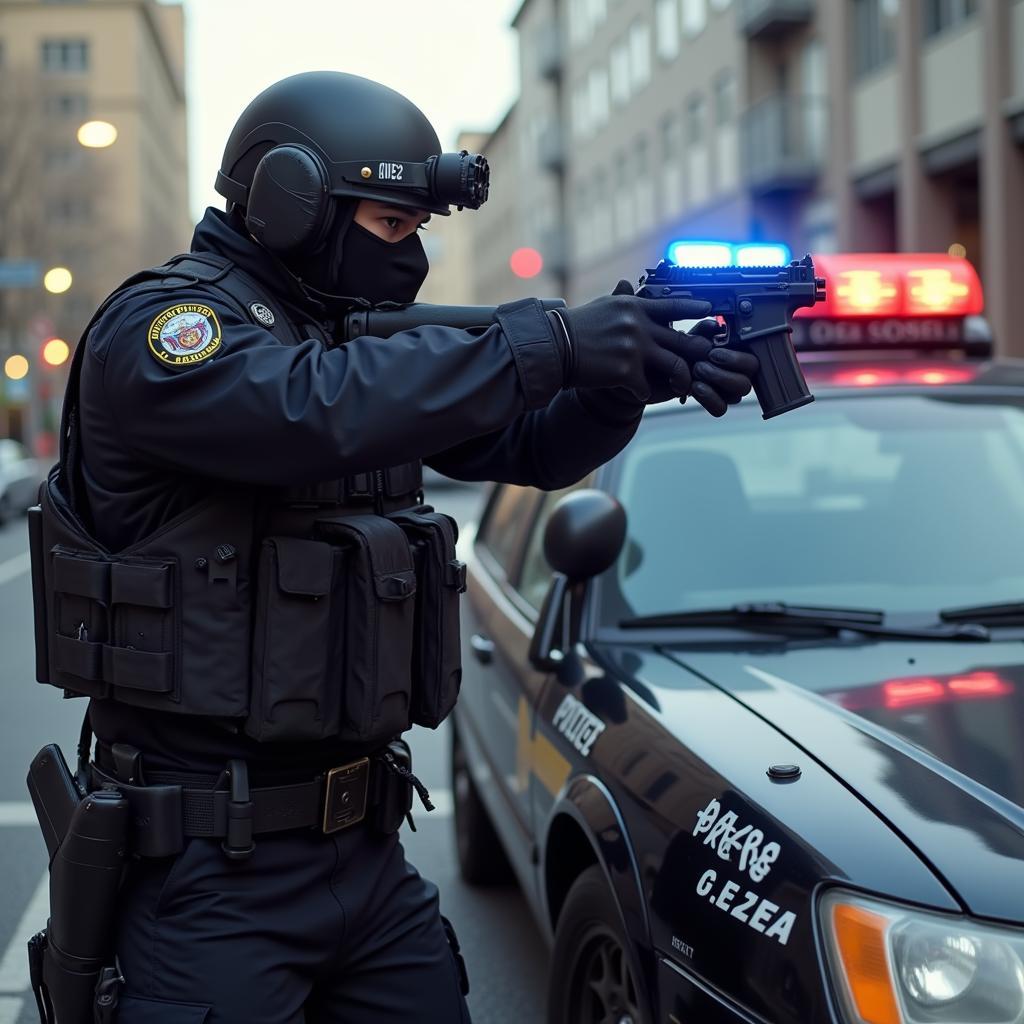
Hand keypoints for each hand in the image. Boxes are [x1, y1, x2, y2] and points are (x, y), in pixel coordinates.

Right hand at [551, 281, 758, 415]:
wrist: (553, 347)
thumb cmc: (574, 327)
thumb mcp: (602, 306)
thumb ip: (622, 300)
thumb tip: (627, 284)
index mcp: (635, 306)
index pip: (673, 304)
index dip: (695, 307)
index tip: (710, 310)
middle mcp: (639, 325)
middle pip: (683, 339)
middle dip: (698, 352)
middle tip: (706, 359)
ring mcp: (634, 348)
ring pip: (675, 367)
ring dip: (680, 379)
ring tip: (680, 386)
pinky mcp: (626, 371)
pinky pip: (646, 388)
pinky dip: (642, 393)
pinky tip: (635, 393)